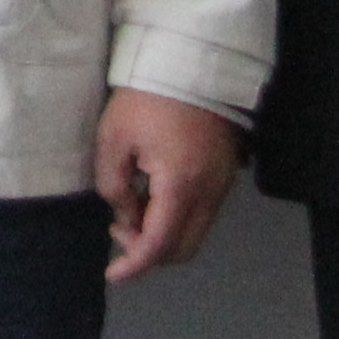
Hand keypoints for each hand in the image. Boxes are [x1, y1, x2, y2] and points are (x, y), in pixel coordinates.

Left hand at [95, 87, 242, 282]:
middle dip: (148, 252)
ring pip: (195, 233)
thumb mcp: (114, 138)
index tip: (112, 275)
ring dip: (163, 234)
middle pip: (183, 249)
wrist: (193, 63)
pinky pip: (203, 214)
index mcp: (181, 187)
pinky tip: (152, 194)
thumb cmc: (147, 98)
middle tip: (118, 230)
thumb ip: (114, 185)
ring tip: (132, 207)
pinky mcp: (226, 176)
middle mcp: (209, 194)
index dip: (134, 265)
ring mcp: (223, 186)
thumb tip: (124, 215)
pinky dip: (177, 218)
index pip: (159, 245)